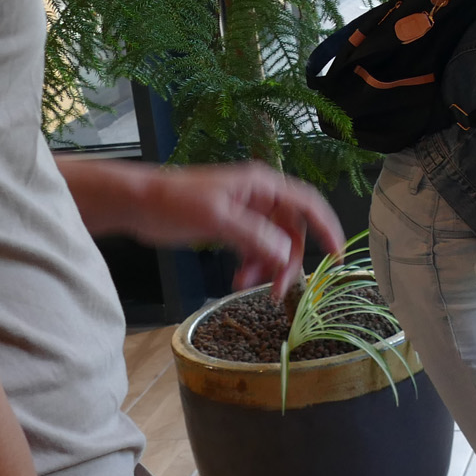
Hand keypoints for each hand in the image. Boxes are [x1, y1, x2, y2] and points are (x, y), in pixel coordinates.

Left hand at [62, 160, 344, 299]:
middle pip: (292, 231)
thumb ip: (255, 236)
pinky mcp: (231, 227)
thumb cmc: (174, 201)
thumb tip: (287, 255)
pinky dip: (251, 266)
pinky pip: (254, 250)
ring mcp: (246, 213)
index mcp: (262, 185)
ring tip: (245, 285)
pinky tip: (236, 280)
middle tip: (277, 290)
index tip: (337, 256)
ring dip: (266, 267)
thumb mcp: (218, 218)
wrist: (138, 204)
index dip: (327, 228)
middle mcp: (259, 197)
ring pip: (273, 244)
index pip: (307, 204)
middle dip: (287, 261)